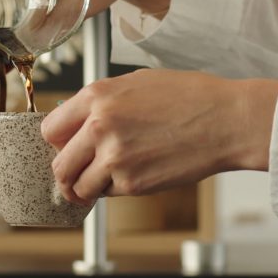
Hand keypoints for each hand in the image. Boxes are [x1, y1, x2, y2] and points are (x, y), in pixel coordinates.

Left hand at [41, 69, 277, 202]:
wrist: (227, 121)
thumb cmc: (192, 98)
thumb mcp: (138, 83)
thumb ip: (103, 102)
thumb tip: (79, 122)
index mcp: (97, 96)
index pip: (50, 130)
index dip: (57, 143)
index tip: (66, 149)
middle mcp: (99, 126)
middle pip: (58, 164)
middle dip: (66, 173)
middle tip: (77, 175)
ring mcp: (114, 157)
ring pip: (78, 187)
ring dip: (88, 188)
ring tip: (103, 182)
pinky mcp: (133, 183)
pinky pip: (109, 194)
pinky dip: (116, 190)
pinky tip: (136, 175)